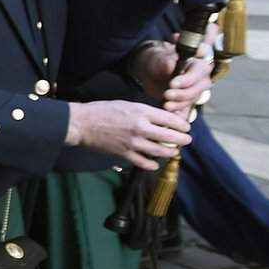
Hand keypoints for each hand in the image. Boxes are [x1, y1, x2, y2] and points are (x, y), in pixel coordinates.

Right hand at [66, 99, 191, 169]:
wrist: (82, 124)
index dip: (182, 124)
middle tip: (186, 140)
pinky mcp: (125, 154)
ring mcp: (133, 142)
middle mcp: (141, 128)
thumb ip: (145, 112)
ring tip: (174, 151)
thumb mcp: (127, 105)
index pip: (170, 119)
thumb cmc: (102, 110)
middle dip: (182, 139)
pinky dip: (152, 164)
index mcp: (142, 112)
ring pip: (160, 151)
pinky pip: (144, 162)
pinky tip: (154, 163)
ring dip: (170, 152)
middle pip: (170, 136)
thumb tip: (161, 119)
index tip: (186, 127)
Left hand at [135, 39, 212, 114]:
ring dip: (178, 106)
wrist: (152, 72)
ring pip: (190, 102)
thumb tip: (171, 67)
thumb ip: (167, 63)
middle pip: (196, 90)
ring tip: (166, 105)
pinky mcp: (186, 104)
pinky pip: (185, 112)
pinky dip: (178, 116)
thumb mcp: (161, 59)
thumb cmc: (159, 61)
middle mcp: (201, 81)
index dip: (186, 80)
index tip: (173, 84)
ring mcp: (195, 94)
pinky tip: (171, 118)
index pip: (197, 74)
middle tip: (167, 95)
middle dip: (182, 95)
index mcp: (199, 66)